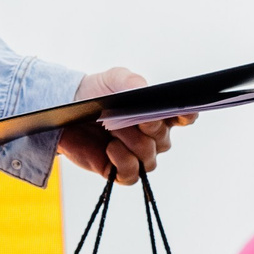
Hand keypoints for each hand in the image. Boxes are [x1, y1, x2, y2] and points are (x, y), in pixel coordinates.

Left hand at [59, 67, 194, 185]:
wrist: (67, 109)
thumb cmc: (97, 93)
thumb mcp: (114, 79)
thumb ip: (132, 82)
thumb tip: (146, 92)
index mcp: (157, 114)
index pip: (183, 118)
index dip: (186, 116)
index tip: (180, 113)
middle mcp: (151, 137)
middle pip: (164, 141)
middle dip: (151, 128)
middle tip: (137, 118)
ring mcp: (136, 155)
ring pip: (149, 158)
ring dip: (133, 143)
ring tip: (113, 129)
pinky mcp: (118, 170)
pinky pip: (132, 174)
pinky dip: (124, 161)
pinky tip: (110, 147)